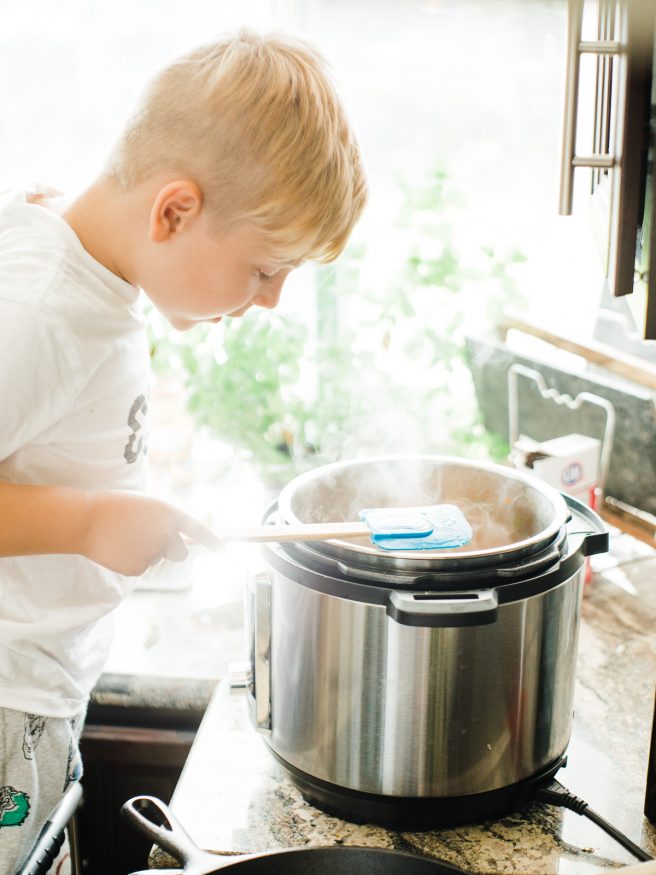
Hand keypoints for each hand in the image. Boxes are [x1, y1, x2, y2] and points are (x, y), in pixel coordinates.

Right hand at [81, 490, 220, 576]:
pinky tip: (118, 548)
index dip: (214, 542)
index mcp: (170, 513)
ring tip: (125, 537)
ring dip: (146, 552)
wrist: (86, 519)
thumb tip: (183, 540)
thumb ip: (167, 521)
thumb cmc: (116, 507)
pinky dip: (131, 560)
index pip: (198, 530)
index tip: (225, 552)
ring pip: (157, 559)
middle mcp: (166, 534)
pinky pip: (141, 567)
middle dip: (170, 550)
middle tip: (147, 539)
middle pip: (179, 553)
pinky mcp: (138, 567)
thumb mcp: (147, 506)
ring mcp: (153, 552)